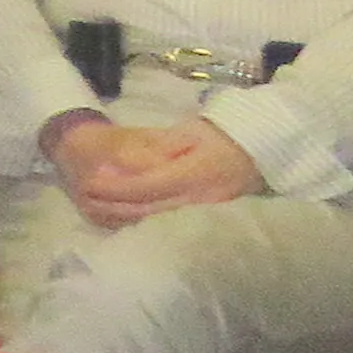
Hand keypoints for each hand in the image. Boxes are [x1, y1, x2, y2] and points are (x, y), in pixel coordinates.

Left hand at [66, 117, 263, 226]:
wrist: (265, 150)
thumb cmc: (225, 134)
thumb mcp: (193, 131)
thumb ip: (162, 145)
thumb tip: (130, 159)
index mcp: (196, 173)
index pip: (149, 185)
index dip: (119, 186)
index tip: (92, 182)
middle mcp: (200, 197)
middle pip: (149, 208)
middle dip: (115, 204)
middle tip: (87, 197)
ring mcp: (207, 210)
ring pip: (158, 219)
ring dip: (126, 215)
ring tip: (98, 206)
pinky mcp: (209, 216)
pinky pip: (171, 221)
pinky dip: (145, 219)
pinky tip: (125, 215)